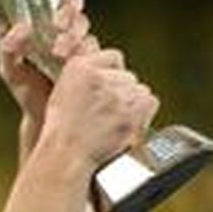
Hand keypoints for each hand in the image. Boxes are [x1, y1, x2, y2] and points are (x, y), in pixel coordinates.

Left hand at [0, 0, 99, 152]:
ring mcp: (83, 46)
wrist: (50, 122)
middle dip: (68, 10)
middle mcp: (65, 31)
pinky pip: (99, 50)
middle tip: (57, 24)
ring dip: (75, 34)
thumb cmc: (28, 94)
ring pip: (86, 27)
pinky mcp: (98, 62)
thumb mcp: (10, 72)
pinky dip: (88, 53)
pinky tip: (77, 63)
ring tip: (60, 53)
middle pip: (74, 6)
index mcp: (43, 25)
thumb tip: (21, 27)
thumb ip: (7, 48)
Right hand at [43, 45, 158, 168]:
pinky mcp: (131, 112)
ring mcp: (116, 94)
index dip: (114, 73)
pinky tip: (129, 123)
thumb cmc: (62, 129)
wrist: (66, 155)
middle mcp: (99, 76)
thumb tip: (99, 57)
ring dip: (132, 104)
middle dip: (122, 91)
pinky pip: (150, 101)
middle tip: (109, 111)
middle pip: (128, 76)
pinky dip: (144, 113)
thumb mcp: (63, 90)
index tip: (109, 88)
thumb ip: (85, 73)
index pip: (114, 57)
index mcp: (80, 67)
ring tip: (116, 120)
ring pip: (140, 90)